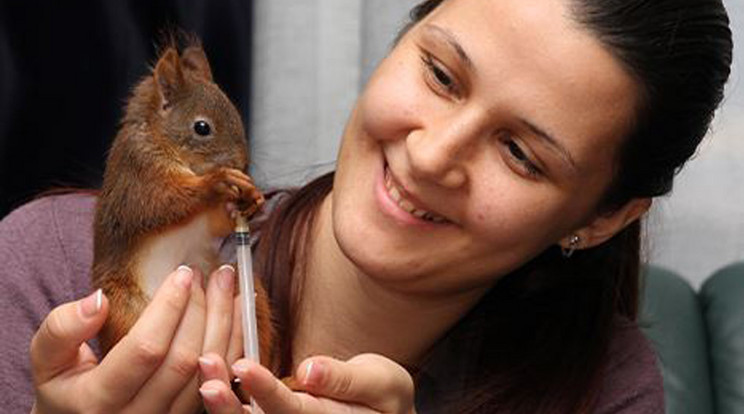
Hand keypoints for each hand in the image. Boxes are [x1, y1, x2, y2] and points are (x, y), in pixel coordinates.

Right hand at [30, 264, 241, 412]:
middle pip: (184, 360)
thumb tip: (99, 299)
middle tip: (211, 272)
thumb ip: (62, 329)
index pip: (146, 350)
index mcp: (98, 402)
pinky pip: (222, 381)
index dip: (169, 309)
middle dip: (203, 310)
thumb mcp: (46, 360)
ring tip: (229, 283)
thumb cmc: (63, 387)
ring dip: (225, 322)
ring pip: (210, 372)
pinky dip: (234, 342)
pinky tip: (239, 310)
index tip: (183, 273)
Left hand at [198, 353, 415, 413]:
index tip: (244, 366)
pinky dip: (229, 402)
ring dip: (223, 403)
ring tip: (206, 371)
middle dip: (230, 403)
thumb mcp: (382, 383)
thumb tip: (311, 370)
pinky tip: (211, 378)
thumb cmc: (385, 400)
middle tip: (208, 374)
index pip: (292, 411)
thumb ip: (346, 379)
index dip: (266, 391)